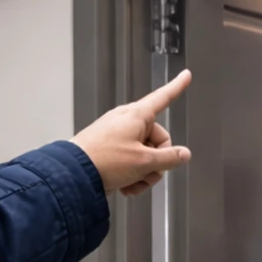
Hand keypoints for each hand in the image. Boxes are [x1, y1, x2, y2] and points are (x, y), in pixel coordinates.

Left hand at [72, 70, 193, 194]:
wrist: (74, 174)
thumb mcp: (144, 162)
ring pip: (144, 155)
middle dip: (156, 162)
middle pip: (157, 140)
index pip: (163, 97)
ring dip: (143, 173)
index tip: (186, 75)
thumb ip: (169, 158)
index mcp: (137, 115)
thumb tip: (183, 154)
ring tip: (133, 182)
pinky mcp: (108, 149)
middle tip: (147, 175)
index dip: (177, 87)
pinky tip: (125, 186)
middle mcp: (127, 121)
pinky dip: (131, 175)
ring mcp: (117, 135)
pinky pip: (130, 161)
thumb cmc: (104, 160)